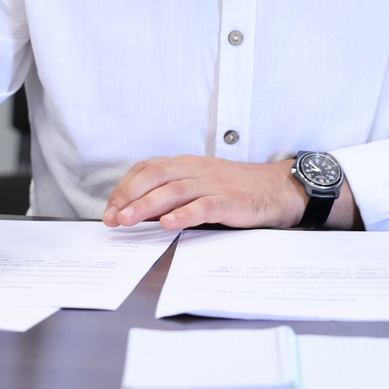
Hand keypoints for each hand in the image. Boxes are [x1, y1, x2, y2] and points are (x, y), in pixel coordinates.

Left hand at [102, 155, 313, 230]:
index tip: (110, 209)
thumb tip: (140, 211)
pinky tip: (169, 224)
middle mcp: (196, 170)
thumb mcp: (200, 184)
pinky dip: (184, 214)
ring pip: (174, 190)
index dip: (125, 188)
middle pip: (155, 177)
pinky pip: (203, 206)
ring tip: (128, 220)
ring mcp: (212, 184)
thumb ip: (173, 194)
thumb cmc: (236, 189)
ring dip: (147, 206)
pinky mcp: (229, 200)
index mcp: (186, 164)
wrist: (277, 188)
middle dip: (129, 197)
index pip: (147, 170)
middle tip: (112, 217)